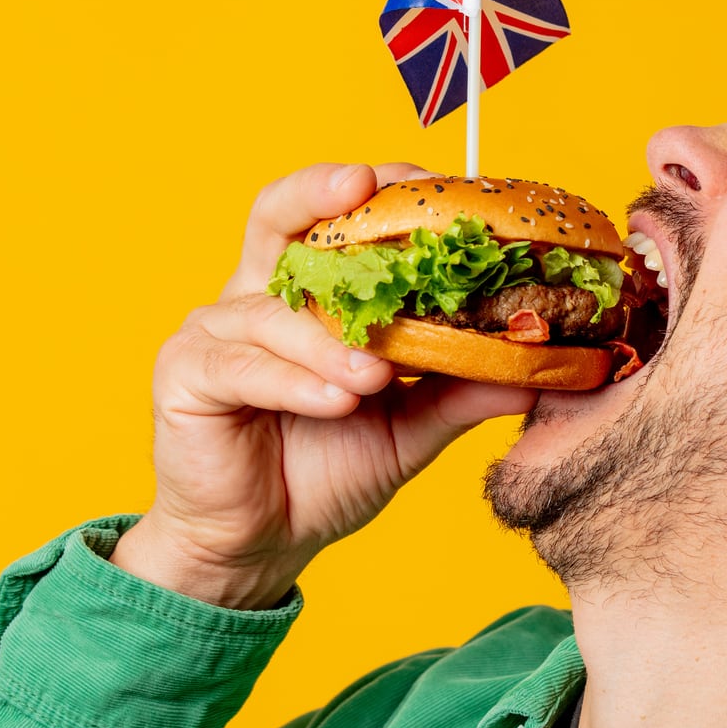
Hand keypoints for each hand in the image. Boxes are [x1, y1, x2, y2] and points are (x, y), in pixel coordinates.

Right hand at [110, 162, 538, 608]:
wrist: (260, 543)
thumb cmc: (325, 470)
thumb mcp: (409, 427)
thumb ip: (463, 391)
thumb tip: (540, 367)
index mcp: (308, 292)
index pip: (337, 218)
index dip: (380, 191)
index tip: (433, 184)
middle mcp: (256, 295)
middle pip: (278, 215)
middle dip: (321, 193)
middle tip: (365, 190)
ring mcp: (216, 330)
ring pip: (274, 309)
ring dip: (330, 337)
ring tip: (377, 371)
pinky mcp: (186, 374)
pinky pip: (243, 366)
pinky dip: (295, 380)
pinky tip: (336, 400)